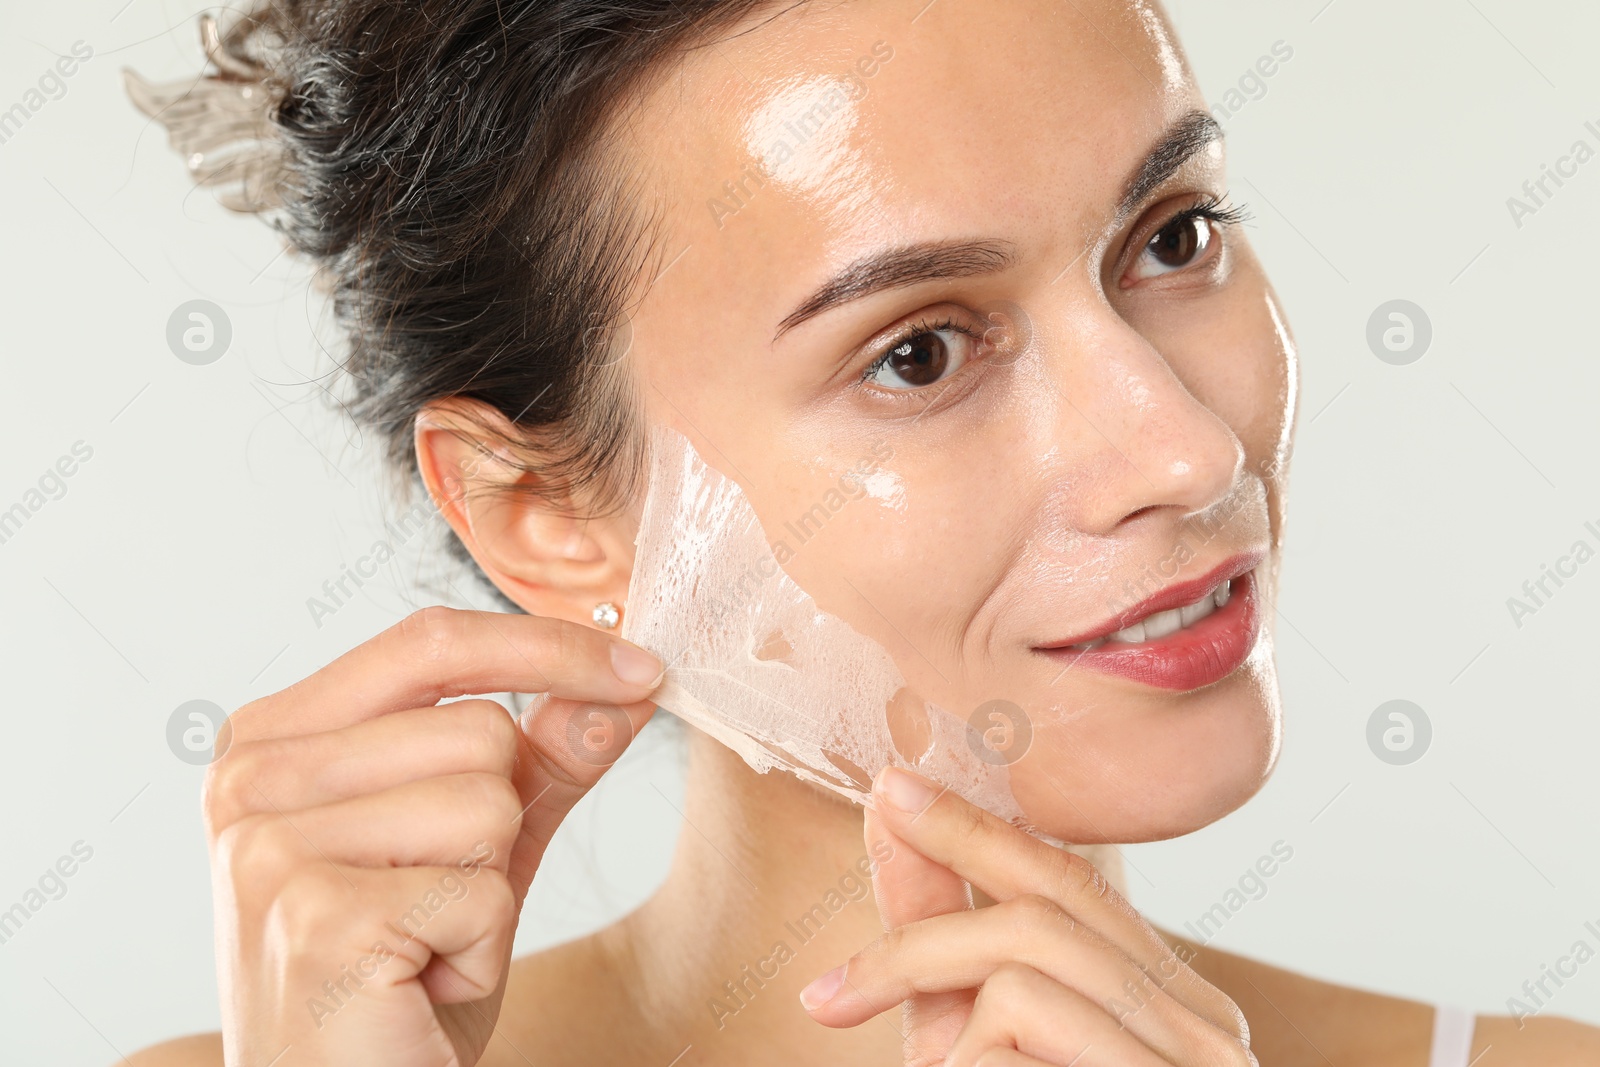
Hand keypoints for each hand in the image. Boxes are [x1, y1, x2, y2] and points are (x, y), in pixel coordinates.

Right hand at [203, 607, 663, 1066]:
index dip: (548, 645)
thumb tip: (626, 685)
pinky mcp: (313, 917)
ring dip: (488, 893)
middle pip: (479, 726)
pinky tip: (417, 986)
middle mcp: (249, 778)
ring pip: (488, 800)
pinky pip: (481, 891)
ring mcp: (269, 846)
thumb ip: (539, 760)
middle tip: (434, 904)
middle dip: (500, 824)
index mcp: (273, 738)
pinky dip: (478, 952)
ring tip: (422, 946)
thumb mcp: (475, 849)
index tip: (642, 668)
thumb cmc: (398, 980)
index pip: (431, 640)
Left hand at [799, 767, 1254, 1066]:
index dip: (978, 826)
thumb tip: (890, 820)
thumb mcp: (974, 1053)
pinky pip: (1019, 1027)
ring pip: (1030, 962)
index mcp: (1169, 1006)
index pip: (1074, 883)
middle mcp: (1203, 1029)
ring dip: (923, 988)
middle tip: (829, 977)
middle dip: (925, 902)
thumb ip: (941, 947)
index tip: (891, 788)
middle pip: (1054, 903)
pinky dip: (960, 1061)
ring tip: (884, 1050)